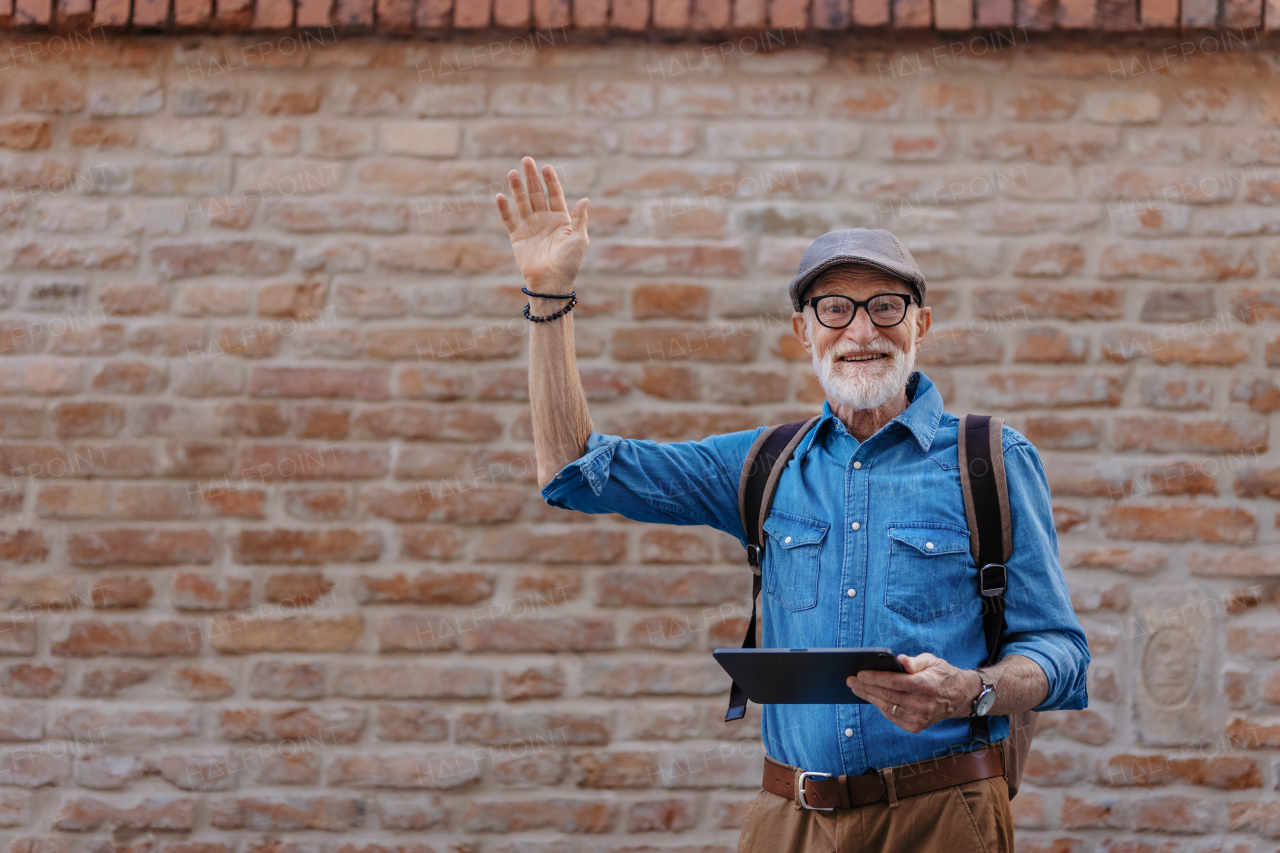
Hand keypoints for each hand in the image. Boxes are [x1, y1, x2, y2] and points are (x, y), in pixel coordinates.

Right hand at [495, 156, 588, 292]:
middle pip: (536, 194)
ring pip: (522, 202)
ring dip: (517, 188)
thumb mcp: (579, 239)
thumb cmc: (569, 263)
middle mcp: (544, 220)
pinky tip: (500, 196)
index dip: (550, 181)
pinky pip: (509, 220)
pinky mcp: (517, 237)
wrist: (552, 282)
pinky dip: (504, 209)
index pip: (554, 194)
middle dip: (531, 177)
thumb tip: (585, 199)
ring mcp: (530, 227)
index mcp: (561, 219)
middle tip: (526, 160)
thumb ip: (579, 218)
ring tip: (513, 172)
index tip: (546, 167)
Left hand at [846, 653, 979, 733]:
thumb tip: (898, 660)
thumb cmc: (942, 675)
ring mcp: (919, 718)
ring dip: (868, 698)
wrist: (959, 697)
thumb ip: (914, 661)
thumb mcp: (932, 661)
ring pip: (887, 708)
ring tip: (855, 688)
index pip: (894, 682)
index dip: (875, 678)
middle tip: (850, 680)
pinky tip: (871, 698)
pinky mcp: (916, 727)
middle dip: (865, 687)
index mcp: (926, 685)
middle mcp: (922, 704)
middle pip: (887, 696)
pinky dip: (881, 707)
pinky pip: (893, 717)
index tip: (859, 673)